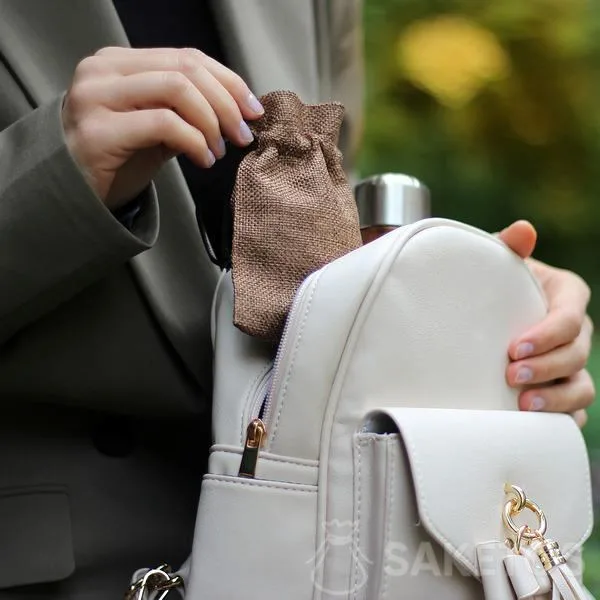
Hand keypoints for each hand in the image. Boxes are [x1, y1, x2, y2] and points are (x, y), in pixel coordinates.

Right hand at [62, 47, 263, 210]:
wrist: (73, 194)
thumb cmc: (117, 160)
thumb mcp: (156, 129)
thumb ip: (186, 112)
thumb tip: (238, 111)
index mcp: (119, 63)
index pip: (186, 57)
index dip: (228, 81)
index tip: (253, 110)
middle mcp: (104, 70)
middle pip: (186, 69)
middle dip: (226, 103)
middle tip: (243, 135)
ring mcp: (96, 97)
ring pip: (177, 89)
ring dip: (211, 122)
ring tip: (220, 150)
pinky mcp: (98, 130)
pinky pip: (164, 123)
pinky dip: (195, 141)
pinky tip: (204, 160)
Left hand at [498, 221, 594, 426]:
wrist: (484, 307)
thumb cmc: (493, 282)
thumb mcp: (497, 261)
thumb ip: (508, 246)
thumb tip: (523, 231)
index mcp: (567, 296)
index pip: (568, 317)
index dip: (548, 335)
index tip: (514, 348)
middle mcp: (575, 332)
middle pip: (577, 355)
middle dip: (547, 368)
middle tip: (511, 376)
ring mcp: (571, 362)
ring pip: (582, 387)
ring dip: (556, 399)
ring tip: (523, 406)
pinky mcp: (561, 387)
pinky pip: (573, 411)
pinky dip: (559, 420)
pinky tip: (535, 426)